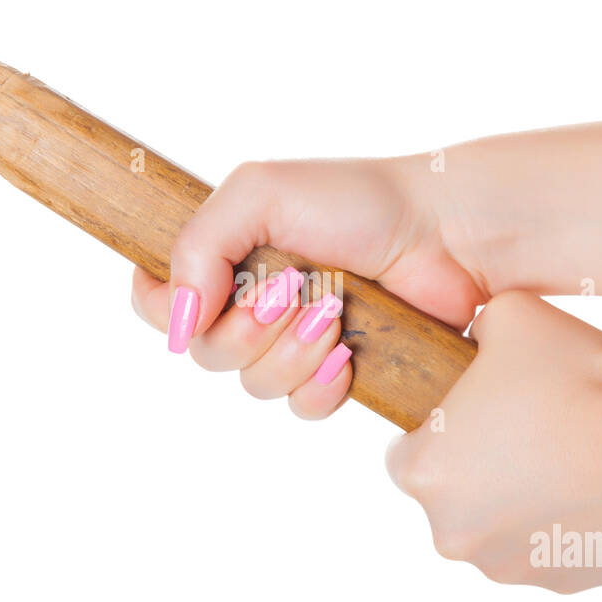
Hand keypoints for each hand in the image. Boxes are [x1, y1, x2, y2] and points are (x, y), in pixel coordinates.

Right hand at [131, 157, 487, 416]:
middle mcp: (251, 301)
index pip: (154, 302)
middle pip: (204, 353)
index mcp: (225, 256)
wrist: (447, 235)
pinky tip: (348, 355)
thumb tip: (174, 318)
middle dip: (249, 327)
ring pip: (254, 385)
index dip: (164, 309)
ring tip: (335, 312)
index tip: (201, 298)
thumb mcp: (260, 194)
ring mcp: (293, 341)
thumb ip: (198, 245)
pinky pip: (301, 408)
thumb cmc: (358, 201)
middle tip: (294, 290)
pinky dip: (321, 385)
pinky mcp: (335, 373)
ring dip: (291, 352)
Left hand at [384, 291, 601, 592]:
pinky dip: (567, 528)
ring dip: (524, 502)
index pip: (406, 455)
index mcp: (425, 472)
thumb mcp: (511, 317)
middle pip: (455, 497)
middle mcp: (453, 532)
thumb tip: (480, 338)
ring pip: (501, 530)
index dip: (441, 430)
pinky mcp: (561, 585)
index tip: (477, 415)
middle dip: (483, 469)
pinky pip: (552, 552)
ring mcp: (507, 565)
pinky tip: (598, 490)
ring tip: (572, 458)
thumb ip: (479, 328)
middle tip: (532, 429)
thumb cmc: (579, 378)